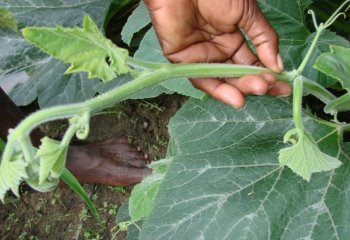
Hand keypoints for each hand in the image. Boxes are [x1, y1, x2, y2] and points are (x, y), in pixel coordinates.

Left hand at [144, 0, 290, 107]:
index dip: (266, 75)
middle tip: (273, 88)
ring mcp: (201, 57)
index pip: (251, 64)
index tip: (283, 84)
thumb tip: (278, 65)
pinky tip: (237, 98)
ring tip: (259, 90)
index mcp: (233, 40)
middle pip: (238, 75)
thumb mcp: (247, 12)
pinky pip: (202, 80)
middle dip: (257, 83)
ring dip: (241, 88)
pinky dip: (219, 91)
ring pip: (222, 80)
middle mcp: (218, 51)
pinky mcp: (183, 60)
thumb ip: (263, 38)